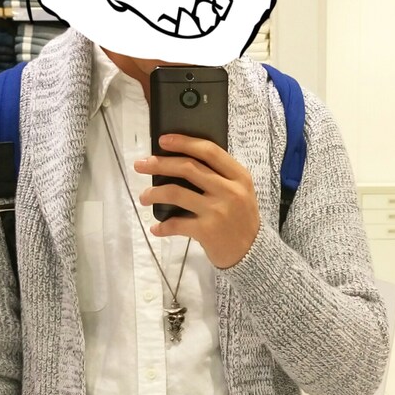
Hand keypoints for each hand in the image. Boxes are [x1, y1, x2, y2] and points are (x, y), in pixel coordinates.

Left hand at [135, 134, 260, 269]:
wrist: (253, 254)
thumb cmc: (242, 220)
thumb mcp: (241, 192)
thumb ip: (221, 176)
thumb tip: (183, 161)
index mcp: (238, 176)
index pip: (208, 151)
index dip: (183, 142)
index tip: (163, 140)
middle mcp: (228, 191)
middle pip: (188, 168)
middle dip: (160, 164)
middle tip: (141, 165)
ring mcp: (217, 211)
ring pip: (176, 193)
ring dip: (154, 193)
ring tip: (144, 196)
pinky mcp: (207, 231)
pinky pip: (177, 224)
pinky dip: (163, 226)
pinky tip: (156, 228)